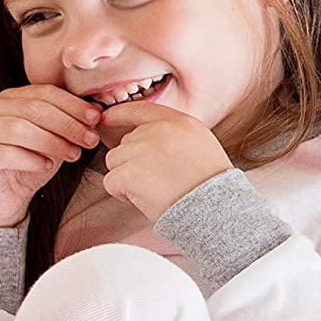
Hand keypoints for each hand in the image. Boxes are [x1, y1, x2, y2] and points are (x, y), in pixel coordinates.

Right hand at [0, 84, 104, 226]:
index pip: (42, 92)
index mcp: (5, 99)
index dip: (71, 104)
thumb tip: (96, 111)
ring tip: (72, 154)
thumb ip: (66, 126)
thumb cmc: (24, 171)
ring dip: (51, 141)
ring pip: (18, 128)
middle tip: (88, 139)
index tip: (95, 119)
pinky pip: (3, 152)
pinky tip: (46, 165)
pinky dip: (29, 158)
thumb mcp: (50, 144)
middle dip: (66, 123)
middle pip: (32, 108)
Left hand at [96, 99, 232, 222]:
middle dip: (131, 162)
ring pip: (114, 160)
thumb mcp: (200, 144)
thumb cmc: (209, 185)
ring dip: (125, 177)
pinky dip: (121, 193)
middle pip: (125, 142)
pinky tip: (142, 198)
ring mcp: (143, 151)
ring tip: (149, 189)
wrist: (214, 210)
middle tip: (155, 180)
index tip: (106, 117)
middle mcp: (159, 131)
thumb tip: (142, 135)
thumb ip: (173, 134)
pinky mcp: (131, 174)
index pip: (140, 109)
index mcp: (179, 122)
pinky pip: (110, 181)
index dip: (120, 114)